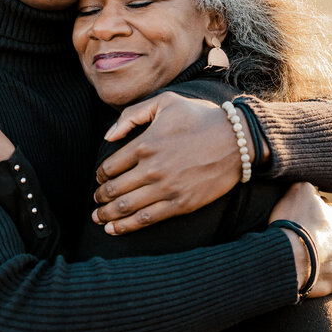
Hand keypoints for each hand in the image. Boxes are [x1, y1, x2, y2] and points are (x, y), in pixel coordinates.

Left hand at [92, 93, 244, 234]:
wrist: (236, 140)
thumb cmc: (200, 118)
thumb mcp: (165, 102)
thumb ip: (132, 115)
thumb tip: (108, 137)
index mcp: (145, 144)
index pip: (110, 166)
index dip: (100, 175)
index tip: (99, 179)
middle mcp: (151, 168)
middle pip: (114, 189)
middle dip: (100, 198)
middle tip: (95, 202)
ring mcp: (166, 188)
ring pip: (126, 207)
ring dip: (107, 215)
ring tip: (98, 219)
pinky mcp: (180, 204)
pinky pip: (146, 219)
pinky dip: (126, 226)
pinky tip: (114, 230)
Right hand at [269, 182, 331, 298]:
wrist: (291, 255)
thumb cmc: (291, 222)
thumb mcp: (298, 190)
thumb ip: (308, 185)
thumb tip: (314, 187)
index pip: (326, 211)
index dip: (312, 215)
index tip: (299, 220)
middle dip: (321, 238)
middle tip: (301, 242)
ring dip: (326, 259)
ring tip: (308, 262)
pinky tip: (329, 281)